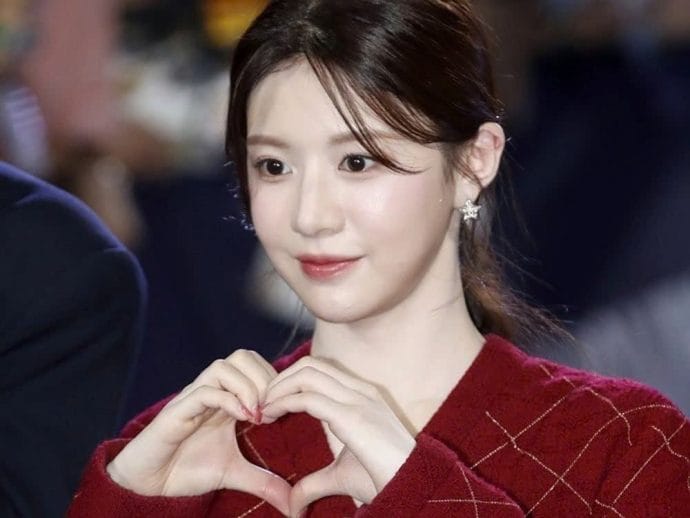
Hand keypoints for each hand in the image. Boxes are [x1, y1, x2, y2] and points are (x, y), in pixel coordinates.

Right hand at [106, 350, 290, 514]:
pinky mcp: (177, 412)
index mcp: (227, 397)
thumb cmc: (187, 469)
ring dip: (247, 387)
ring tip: (257, 416)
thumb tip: (293, 503)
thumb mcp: (234, 474)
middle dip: (264, 379)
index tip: (283, 411)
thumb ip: (263, 481)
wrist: (148, 484)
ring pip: (223, 367)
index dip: (273, 379)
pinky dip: (228, 400)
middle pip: (242, 356)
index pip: (255, 364)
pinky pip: (203, 392)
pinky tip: (242, 419)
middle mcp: (211, 391)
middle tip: (271, 411)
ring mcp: (193, 398)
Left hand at [262, 357, 415, 515]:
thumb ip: (315, 483)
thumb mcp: (342, 476)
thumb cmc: (384, 481)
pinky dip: (283, 401)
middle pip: (311, 365)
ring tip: (263, 409)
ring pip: (307, 374)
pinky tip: (270, 415)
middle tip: (262, 403)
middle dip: (281, 379)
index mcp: (363, 395)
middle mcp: (361, 390)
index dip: (291, 380)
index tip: (271, 404)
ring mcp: (358, 400)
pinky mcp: (353, 416)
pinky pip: (308, 397)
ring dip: (278, 387)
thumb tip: (292, 505)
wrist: (413, 487)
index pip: (320, 370)